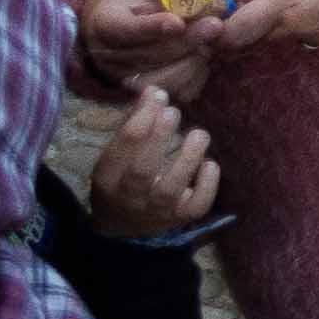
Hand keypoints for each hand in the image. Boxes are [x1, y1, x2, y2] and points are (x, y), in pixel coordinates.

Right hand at [78, 0, 224, 94]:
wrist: (117, 28)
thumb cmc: (136, 2)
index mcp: (105, 23)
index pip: (125, 29)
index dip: (152, 27)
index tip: (178, 22)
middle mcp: (111, 56)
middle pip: (151, 54)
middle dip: (187, 40)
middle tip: (216, 25)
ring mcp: (127, 78)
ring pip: (165, 77)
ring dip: (194, 58)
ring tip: (212, 40)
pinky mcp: (146, 91)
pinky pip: (177, 91)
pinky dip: (196, 75)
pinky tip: (204, 57)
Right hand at [87, 83, 221, 236]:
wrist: (124, 228)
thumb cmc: (121, 179)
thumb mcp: (116, 155)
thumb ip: (134, 122)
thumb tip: (154, 90)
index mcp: (108, 177)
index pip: (119, 151)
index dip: (139, 121)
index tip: (157, 97)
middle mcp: (130, 196)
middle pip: (142, 170)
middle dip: (158, 138)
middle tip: (173, 112)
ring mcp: (157, 210)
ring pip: (171, 188)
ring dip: (187, 159)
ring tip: (199, 133)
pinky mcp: (182, 217)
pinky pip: (196, 205)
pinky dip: (207, 185)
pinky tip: (210, 164)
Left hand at [220, 0, 318, 55]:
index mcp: (285, 2)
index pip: (236, 32)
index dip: (219, 33)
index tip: (215, 23)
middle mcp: (298, 28)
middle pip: (257, 39)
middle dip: (251, 26)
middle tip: (257, 5)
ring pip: (286, 38)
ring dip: (283, 25)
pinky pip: (313, 38)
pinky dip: (311, 25)